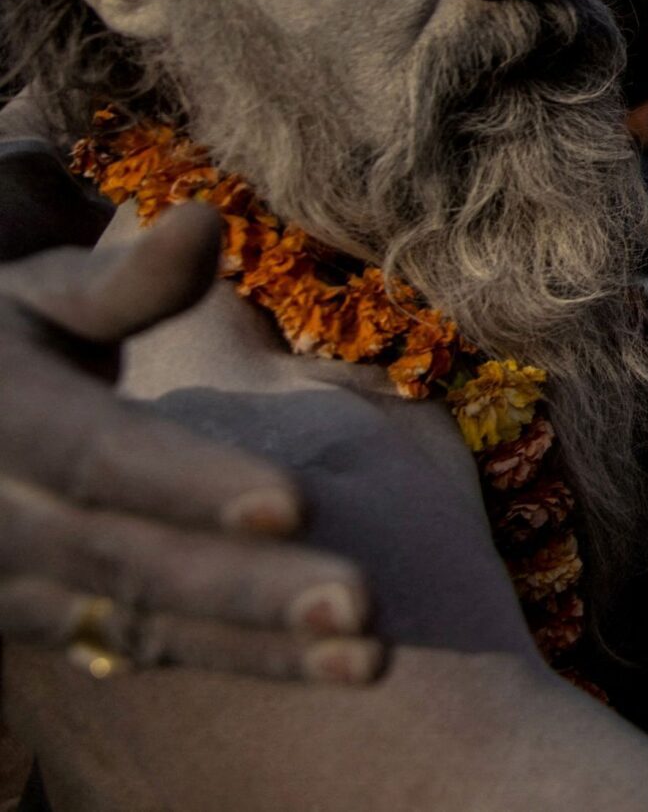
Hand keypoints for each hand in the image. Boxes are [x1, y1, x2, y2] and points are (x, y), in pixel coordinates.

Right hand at [0, 203, 379, 679]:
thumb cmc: (10, 333)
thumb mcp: (38, 293)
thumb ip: (127, 279)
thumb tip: (205, 219)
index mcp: (2, 418)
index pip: (99, 457)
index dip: (191, 482)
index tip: (296, 502)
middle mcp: (0, 518)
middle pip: (131, 561)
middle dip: (248, 588)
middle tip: (361, 606)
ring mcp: (17, 585)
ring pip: (147, 623)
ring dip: (262, 648)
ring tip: (371, 659)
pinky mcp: (52, 622)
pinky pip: (152, 649)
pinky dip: (246, 663)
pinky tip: (338, 666)